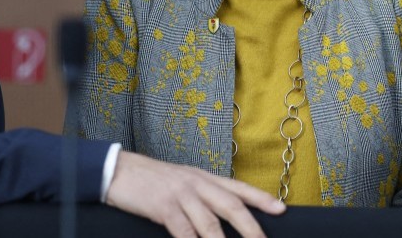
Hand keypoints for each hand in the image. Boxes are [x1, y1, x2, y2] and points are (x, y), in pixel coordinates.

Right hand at [104, 150, 285, 237]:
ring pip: (210, 223)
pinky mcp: (164, 207)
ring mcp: (181, 195)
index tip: (281, 209)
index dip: (261, 198)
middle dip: (251, 227)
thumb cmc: (153, 181)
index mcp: (204, 178)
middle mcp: (197, 184)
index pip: (238, 188)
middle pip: (231, 206)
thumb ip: (203, 195)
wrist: (120, 170)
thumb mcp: (183, 182)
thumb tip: (223, 214)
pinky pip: (183, 231)